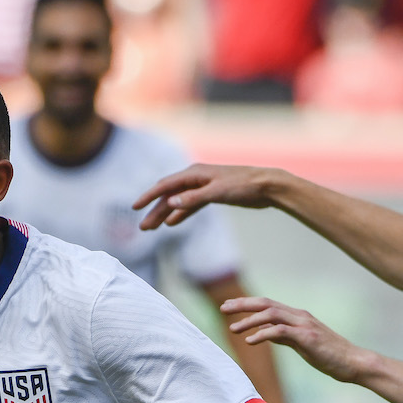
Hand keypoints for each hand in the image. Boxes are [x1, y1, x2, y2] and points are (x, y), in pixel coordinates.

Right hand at [133, 164, 281, 229]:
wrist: (267, 186)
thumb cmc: (244, 185)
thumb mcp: (217, 192)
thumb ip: (193, 198)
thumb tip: (170, 203)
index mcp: (194, 174)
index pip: (165, 186)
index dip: (149, 196)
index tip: (135, 207)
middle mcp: (196, 178)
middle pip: (169, 196)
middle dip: (155, 211)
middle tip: (143, 228)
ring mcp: (203, 187)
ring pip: (178, 202)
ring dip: (165, 215)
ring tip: (152, 228)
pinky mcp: (212, 196)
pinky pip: (190, 206)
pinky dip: (181, 214)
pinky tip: (171, 224)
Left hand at [220, 296, 371, 383]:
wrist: (354, 362)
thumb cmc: (330, 355)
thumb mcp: (303, 343)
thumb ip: (285, 336)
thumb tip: (266, 332)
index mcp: (298, 316)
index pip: (268, 304)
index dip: (247, 303)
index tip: (228, 307)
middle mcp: (299, 316)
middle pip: (266, 303)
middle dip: (242, 304)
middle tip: (222, 308)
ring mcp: (304, 325)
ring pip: (271, 314)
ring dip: (249, 320)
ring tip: (231, 328)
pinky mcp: (307, 337)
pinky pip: (280, 331)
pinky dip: (262, 334)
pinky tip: (249, 341)